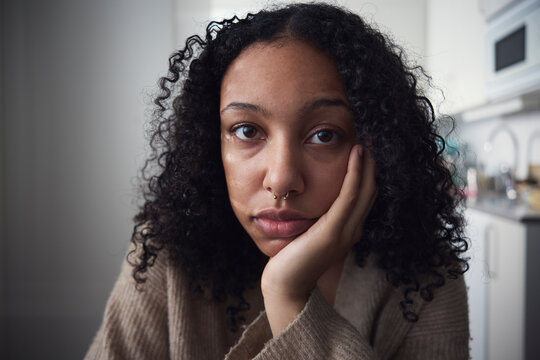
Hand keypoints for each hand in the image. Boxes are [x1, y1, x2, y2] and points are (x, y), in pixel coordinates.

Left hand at [261, 144, 377, 334]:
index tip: (364, 147)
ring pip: (365, 190)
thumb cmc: (291, 257)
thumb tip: (308, 192)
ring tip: (366, 140)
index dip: (368, 171)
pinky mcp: (334, 232)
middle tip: (370, 136)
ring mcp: (346, 232)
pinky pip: (350, 196)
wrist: (284, 284)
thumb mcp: (308, 230)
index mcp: (348, 229)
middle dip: (372, 163)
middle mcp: (353, 229)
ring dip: (368, 163)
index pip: (365, 194)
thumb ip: (316, 215)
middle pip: (371, 190)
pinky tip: (357, 155)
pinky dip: (356, 174)